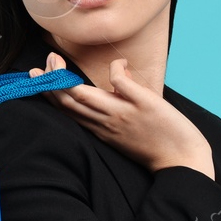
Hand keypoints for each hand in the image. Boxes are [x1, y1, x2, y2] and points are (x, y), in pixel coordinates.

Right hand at [29, 52, 215, 179]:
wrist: (183, 162)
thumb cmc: (157, 147)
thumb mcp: (127, 131)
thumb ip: (117, 107)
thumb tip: (118, 75)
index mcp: (99, 129)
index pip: (66, 110)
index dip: (48, 93)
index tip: (38, 77)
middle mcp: (105, 122)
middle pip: (66, 102)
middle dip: (48, 81)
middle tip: (41, 63)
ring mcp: (121, 113)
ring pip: (82, 95)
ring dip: (63, 76)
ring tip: (55, 58)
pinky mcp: (141, 104)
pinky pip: (119, 81)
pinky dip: (116, 67)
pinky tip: (120, 63)